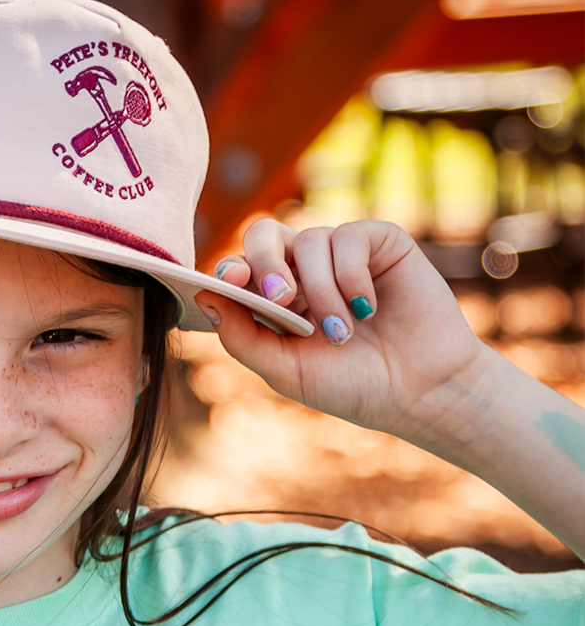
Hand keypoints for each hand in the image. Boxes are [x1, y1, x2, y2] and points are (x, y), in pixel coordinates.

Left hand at [195, 218, 483, 442]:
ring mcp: (342, 254)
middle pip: (265, 233)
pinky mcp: (381, 242)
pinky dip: (350, 274)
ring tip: (341, 332)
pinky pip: (349, 237)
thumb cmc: (352, 385)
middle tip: (282, 298)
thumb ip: (243, 337)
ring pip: (308, 241)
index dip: (231, 268)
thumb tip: (206, 295)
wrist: (420, 392)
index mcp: (276, 299)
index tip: (232, 281)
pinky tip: (366, 308)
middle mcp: (305, 270)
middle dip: (264, 260)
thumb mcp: (286, 370)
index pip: (240, 267)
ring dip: (320, 290)